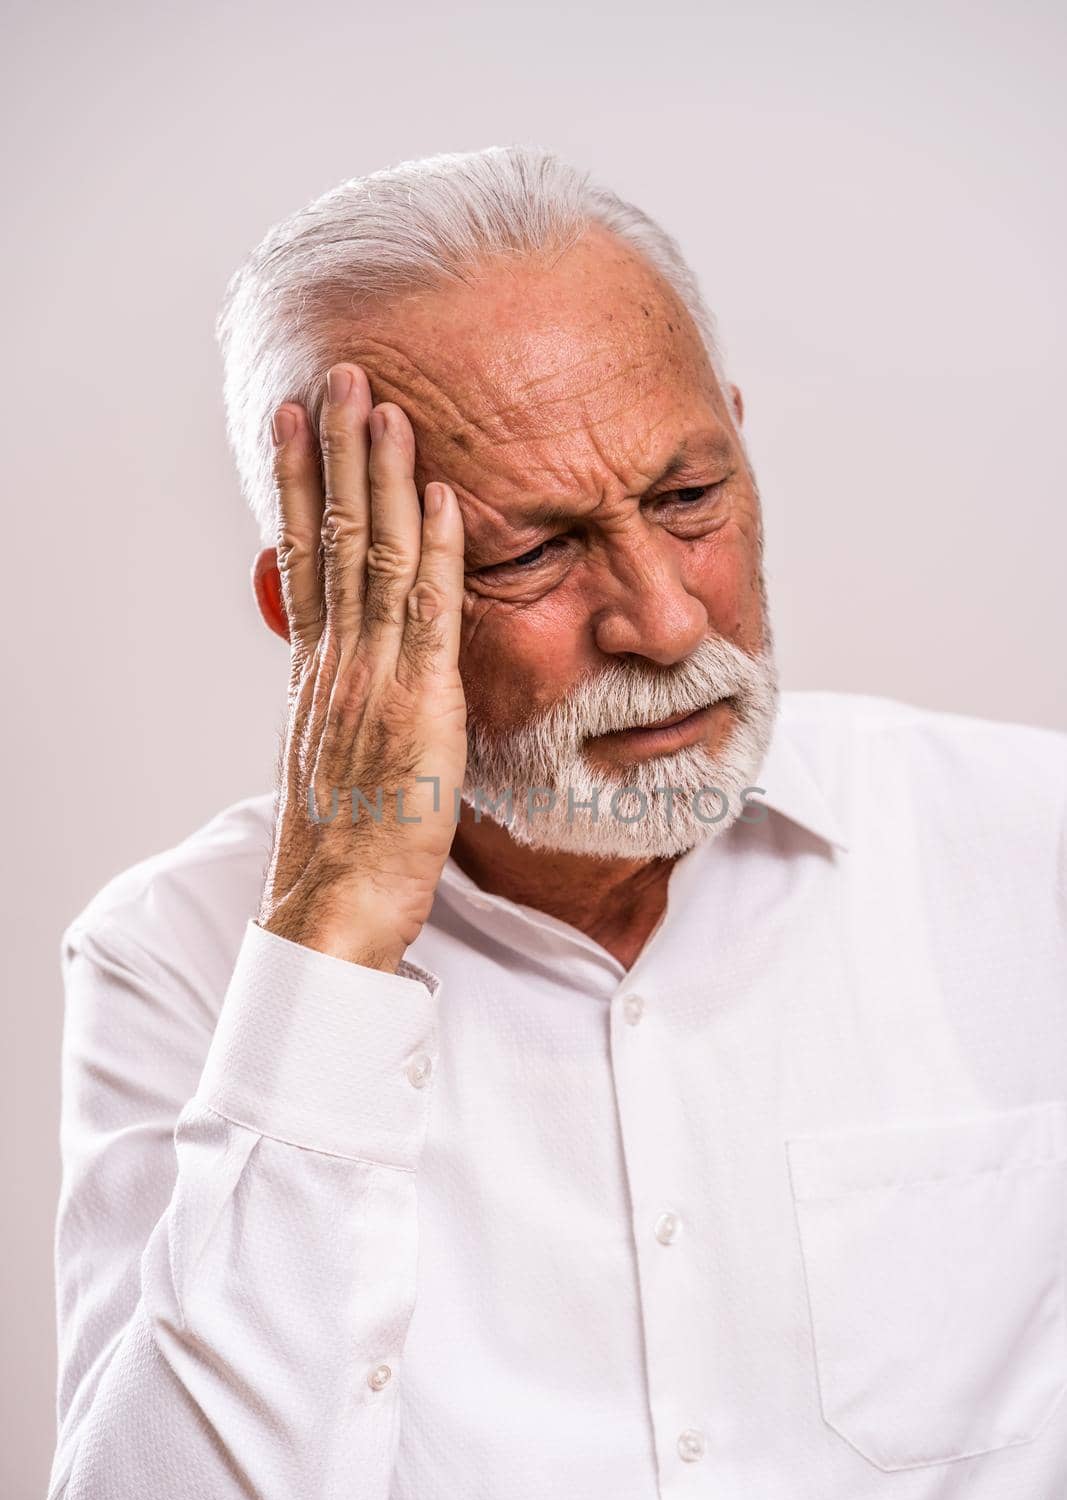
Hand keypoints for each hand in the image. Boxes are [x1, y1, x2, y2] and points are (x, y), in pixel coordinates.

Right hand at [258, 362, 467, 971]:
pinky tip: (441, 497)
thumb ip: (340, 698)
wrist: (337, 902)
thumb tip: (344, 666)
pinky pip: (429, 615)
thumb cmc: (344, 842)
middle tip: (344, 376)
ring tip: (383, 404)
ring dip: (381, 477)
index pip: (303, 555)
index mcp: (317, 670)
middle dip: (338, 451)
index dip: (298, 483)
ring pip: (376, 557)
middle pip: (333, 535)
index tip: (296, 422)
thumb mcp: (332, 755)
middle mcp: (337, 661)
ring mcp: (373, 678)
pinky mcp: (418, 705)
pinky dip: (437, 552)